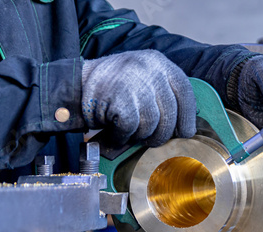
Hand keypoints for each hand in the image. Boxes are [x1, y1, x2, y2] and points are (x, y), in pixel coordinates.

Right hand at [81, 50, 196, 146]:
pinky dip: (123, 136)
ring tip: (127, 131)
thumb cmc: (112, 87)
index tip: (185, 132)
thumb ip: (162, 95)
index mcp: (159, 62)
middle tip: (149, 139)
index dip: (187, 116)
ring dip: (139, 135)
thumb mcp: (142, 78)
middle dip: (160, 134)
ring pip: (152, 124)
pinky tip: (115, 132)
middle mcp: (150, 69)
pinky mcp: (121, 100)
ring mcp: (136, 84)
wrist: (75, 82)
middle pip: (170, 114)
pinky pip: (131, 128)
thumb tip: (183, 127)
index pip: (184, 92)